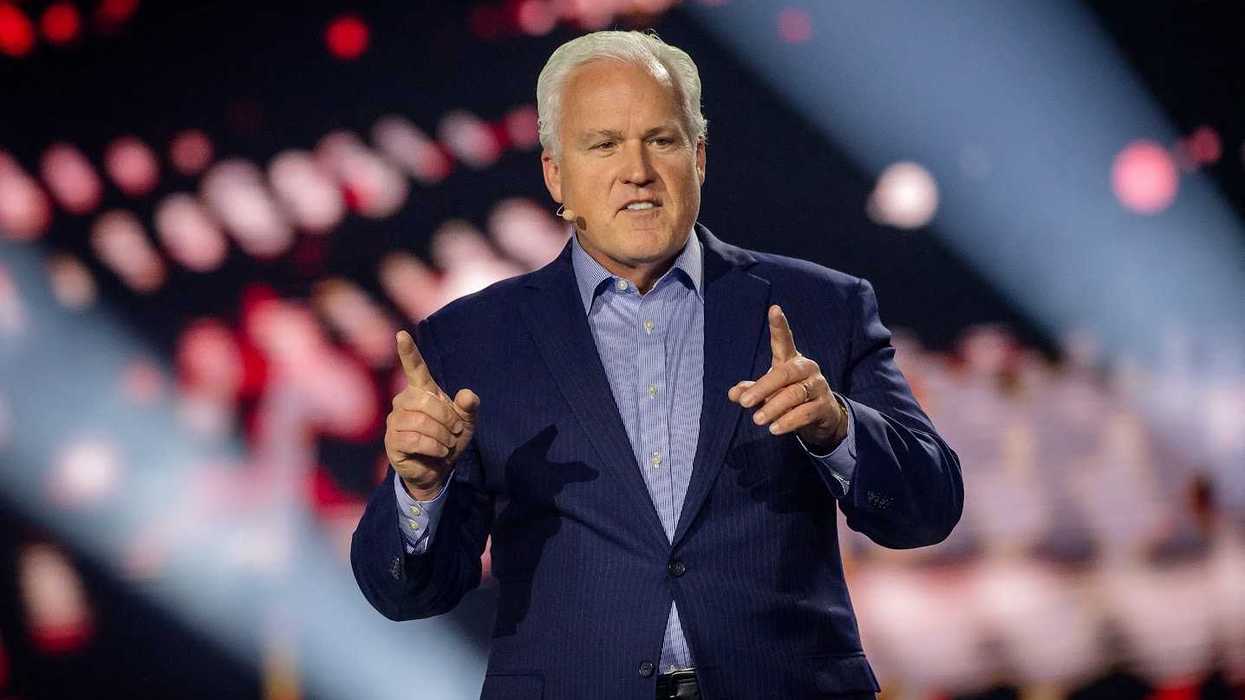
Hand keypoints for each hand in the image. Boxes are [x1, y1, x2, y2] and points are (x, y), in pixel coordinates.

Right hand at [384, 330, 479, 499]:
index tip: (402, 335)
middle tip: (455, 432)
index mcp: (422, 391)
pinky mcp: (392, 441)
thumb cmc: (450, 439)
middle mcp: (404, 401)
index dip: (409, 352)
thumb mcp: (466, 423)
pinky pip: (414, 439)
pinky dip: (433, 447)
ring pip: (420, 422)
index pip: (415, 368)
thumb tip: (467, 395)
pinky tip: (438, 452)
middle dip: (447, 419)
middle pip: (426, 402)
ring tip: (446, 444)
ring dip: (442, 436)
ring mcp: (395, 421)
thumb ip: (469, 407)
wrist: (438, 469)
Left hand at [727, 305, 846, 450]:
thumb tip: (733, 394)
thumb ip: (751, 391)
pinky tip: (774, 429)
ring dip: (774, 408)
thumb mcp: (769, 392)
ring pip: (794, 394)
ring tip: (757, 420)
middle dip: (763, 388)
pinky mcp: (823, 405)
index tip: (774, 309)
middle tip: (744, 403)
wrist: (821, 417)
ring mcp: (817, 386)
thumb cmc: (789, 396)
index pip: (784, 340)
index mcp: (791, 360)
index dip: (779, 326)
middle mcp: (806, 369)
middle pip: (784, 374)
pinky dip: (789, 421)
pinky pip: (805, 413)